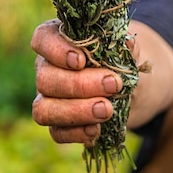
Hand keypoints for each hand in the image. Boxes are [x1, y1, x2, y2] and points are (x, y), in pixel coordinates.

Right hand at [31, 19, 122, 146]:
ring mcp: (48, 98)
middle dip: (79, 84)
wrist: (129, 89)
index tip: (81, 60)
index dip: (57, 50)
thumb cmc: (120, 62)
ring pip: (44, 108)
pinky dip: (76, 133)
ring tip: (106, 110)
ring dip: (76, 111)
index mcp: (58, 41)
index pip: (42, 39)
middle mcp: (47, 69)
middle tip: (113, 85)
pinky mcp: (57, 123)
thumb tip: (128, 44)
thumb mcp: (127, 51)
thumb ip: (127, 48)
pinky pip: (56, 132)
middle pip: (45, 78)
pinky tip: (96, 130)